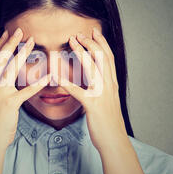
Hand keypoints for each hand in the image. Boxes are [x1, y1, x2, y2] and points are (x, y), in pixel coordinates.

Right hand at [0, 28, 50, 149]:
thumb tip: (7, 77)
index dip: (0, 45)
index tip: (7, 33)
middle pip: (1, 59)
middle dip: (10, 43)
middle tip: (20, 30)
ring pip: (11, 69)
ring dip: (22, 54)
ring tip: (31, 43)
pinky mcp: (9, 104)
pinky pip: (26, 91)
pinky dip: (38, 83)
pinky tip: (48, 76)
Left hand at [57, 27, 127, 152]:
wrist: (115, 141)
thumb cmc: (109, 124)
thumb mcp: (109, 102)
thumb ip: (103, 90)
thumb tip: (95, 82)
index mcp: (112, 85)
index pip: (109, 58)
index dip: (101, 43)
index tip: (93, 32)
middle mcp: (109, 86)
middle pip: (102, 57)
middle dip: (91, 42)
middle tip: (79, 33)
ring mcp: (102, 95)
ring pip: (93, 67)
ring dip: (81, 52)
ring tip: (72, 42)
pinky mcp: (93, 106)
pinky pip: (78, 91)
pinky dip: (67, 83)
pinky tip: (57, 77)